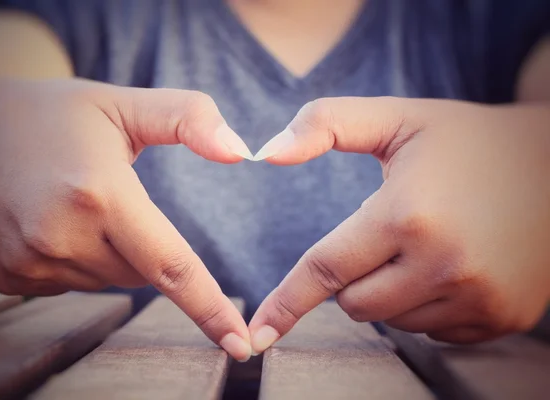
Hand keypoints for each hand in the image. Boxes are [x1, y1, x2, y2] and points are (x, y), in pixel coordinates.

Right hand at [0, 79, 252, 359]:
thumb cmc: (54, 114)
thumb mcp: (123, 104)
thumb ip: (189, 118)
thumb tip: (242, 152)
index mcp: (101, 192)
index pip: (171, 266)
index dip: (210, 308)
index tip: (239, 343)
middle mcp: (63, 235)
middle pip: (142, 273)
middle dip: (142, 243)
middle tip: (106, 194)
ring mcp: (30, 262)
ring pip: (108, 280)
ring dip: (108, 251)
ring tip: (73, 202)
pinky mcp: (9, 277)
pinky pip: (72, 284)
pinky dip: (76, 259)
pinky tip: (50, 221)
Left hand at [250, 97, 549, 352]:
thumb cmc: (465, 139)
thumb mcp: (397, 118)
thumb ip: (326, 124)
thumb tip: (267, 154)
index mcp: (408, 214)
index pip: (326, 269)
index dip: (286, 302)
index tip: (258, 334)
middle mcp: (445, 265)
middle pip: (355, 303)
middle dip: (353, 275)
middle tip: (385, 234)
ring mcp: (480, 297)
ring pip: (393, 320)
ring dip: (391, 289)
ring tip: (425, 243)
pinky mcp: (503, 317)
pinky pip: (433, 330)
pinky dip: (426, 304)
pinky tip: (451, 265)